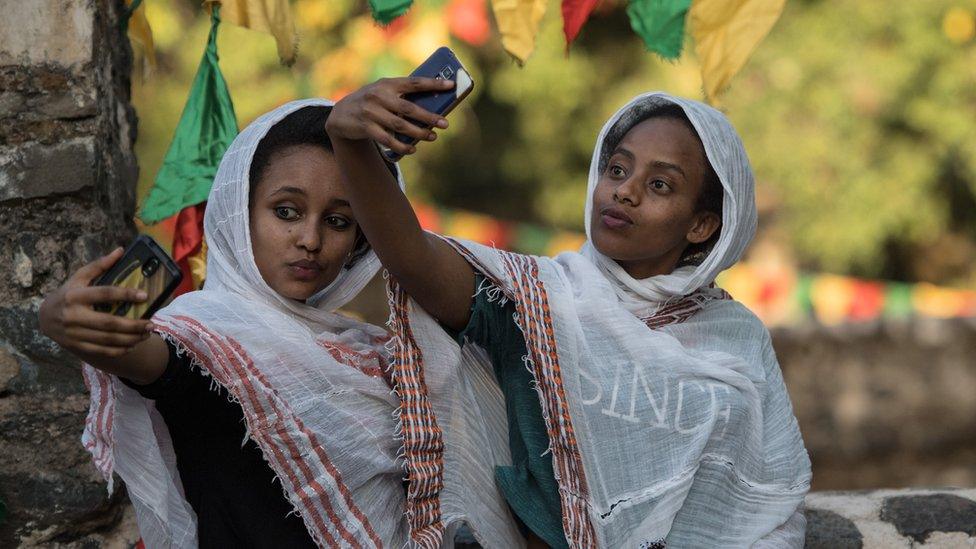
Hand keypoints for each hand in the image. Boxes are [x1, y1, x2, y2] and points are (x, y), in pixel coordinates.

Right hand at [39, 247, 153, 359]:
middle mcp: (74, 316)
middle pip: (108, 323)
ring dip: (131, 339)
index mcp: (75, 296)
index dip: (125, 294)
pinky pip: (101, 350)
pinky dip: (119, 350)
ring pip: (108, 339)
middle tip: (151, 323)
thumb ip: (99, 265)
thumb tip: (120, 250)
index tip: (144, 296)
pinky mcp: (76, 345)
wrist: (45, 317)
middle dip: (133, 325)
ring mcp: (74, 333)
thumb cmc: (67, 294)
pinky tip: (133, 344)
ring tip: (147, 334)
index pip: (103, 294)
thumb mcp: (79, 277)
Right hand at [326, 77, 452, 156]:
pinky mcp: (365, 127)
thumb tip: (431, 105)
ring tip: (432, 137)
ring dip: (418, 133)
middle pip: (409, 108)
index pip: (414, 82)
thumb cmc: (370, 102)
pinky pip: (387, 140)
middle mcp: (378, 96)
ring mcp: (371, 112)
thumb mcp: (382, 92)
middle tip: (445, 124)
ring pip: (400, 125)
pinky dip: (401, 146)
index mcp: (387, 84)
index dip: (433, 83)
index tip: (451, 85)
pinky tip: (412, 149)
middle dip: (429, 116)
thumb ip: (401, 95)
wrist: (340, 114)